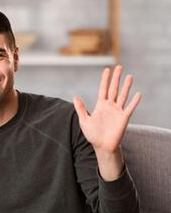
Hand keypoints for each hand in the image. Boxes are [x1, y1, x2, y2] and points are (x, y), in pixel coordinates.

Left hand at [73, 65, 141, 179]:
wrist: (102, 146)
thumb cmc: (93, 134)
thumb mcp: (84, 120)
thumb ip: (81, 108)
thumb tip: (75, 96)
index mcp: (100, 105)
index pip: (103, 89)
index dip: (105, 79)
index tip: (107, 69)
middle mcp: (110, 106)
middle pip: (114, 89)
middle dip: (116, 78)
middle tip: (119, 66)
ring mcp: (117, 111)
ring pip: (123, 96)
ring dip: (126, 86)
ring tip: (129, 76)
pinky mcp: (124, 118)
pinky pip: (129, 108)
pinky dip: (134, 102)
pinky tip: (138, 94)